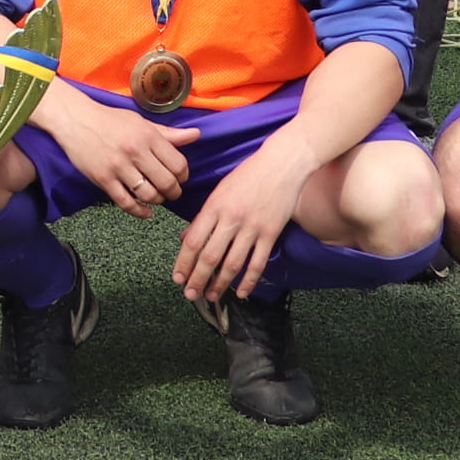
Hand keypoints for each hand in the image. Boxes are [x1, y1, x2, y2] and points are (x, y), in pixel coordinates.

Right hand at [36, 88, 200, 215]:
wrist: (75, 119)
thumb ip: (169, 133)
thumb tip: (196, 135)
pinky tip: (146, 212)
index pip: (178, 164)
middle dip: (174, 192)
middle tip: (172, 191)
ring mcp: (118, 167)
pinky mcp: (103, 179)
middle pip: (167, 182)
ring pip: (149, 195)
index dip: (183, 175)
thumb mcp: (141, 122)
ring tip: (158, 197)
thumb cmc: (110, 120)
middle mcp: (135, 151)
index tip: (180, 177)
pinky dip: (140, 212)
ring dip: (158, 200)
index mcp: (148, 136)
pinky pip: (126, 203)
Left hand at [173, 141, 306, 301]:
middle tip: (190, 294)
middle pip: (210, 256)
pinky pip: (258, 262)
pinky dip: (249, 280)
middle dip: (198, 279)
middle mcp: (231, 219)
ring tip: (211, 296)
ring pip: (233, 263)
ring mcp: (252, 227)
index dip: (184, 263)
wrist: (282, 163)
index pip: (193, 241)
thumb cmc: (248, 174)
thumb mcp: (219, 190)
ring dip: (221, 283)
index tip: (178, 278)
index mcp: (214, 206)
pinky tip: (242, 292)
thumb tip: (187, 239)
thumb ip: (204, 216)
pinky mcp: (271, 232)